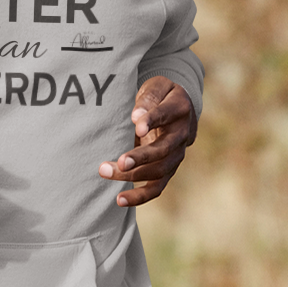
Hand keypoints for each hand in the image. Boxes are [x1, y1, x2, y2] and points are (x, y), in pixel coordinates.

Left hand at [98, 77, 196, 206]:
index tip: (136, 126)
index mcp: (180, 109)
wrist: (178, 110)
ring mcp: (176, 156)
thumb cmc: (161, 96)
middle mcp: (182, 135)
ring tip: (105, 172)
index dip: (152, 121)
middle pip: (163, 150)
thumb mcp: (157, 87)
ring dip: (132, 175)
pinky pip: (156, 188)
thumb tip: (136, 117)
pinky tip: (119, 199)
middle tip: (119, 161)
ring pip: (158, 172)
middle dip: (140, 157)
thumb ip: (148, 99)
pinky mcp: (167, 170)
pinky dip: (139, 196)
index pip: (166, 115)